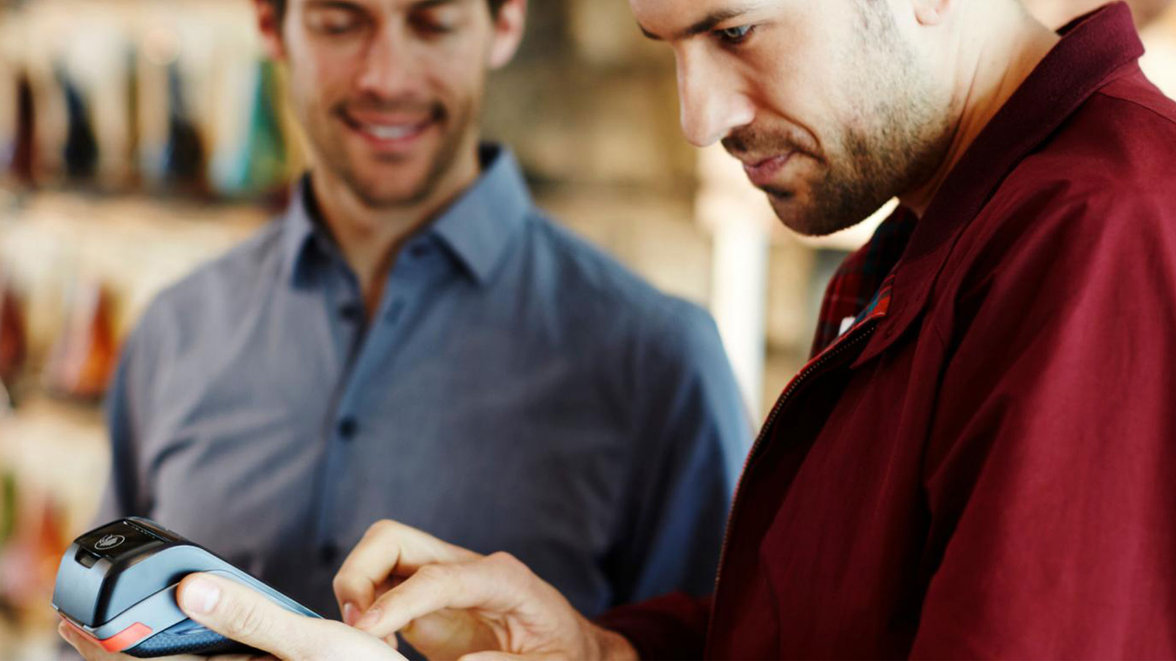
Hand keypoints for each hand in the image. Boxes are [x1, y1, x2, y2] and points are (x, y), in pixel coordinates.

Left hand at [60, 572, 405, 660]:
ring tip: (117, 631)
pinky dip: (184, 651)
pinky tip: (186, 636)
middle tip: (76, 626)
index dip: (104, 648)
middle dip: (114, 649)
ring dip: (147, 649)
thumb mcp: (311, 643)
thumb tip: (190, 590)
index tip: (72, 625)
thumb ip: (251, 616)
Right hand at [332, 520, 637, 660]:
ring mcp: (444, 577)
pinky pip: (380, 587)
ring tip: (369, 639)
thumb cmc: (564, 651)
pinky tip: (380, 642)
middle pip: (392, 539)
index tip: (366, 627)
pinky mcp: (427, 598)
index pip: (438, 576)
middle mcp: (467, 566)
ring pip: (379, 555)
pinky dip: (365, 610)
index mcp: (503, 578)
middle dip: (359, 574)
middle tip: (355, 627)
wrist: (569, 645)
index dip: (398, 600)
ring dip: (357, 591)